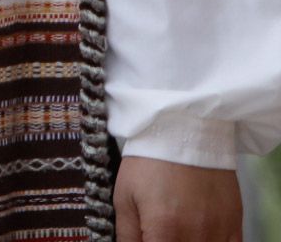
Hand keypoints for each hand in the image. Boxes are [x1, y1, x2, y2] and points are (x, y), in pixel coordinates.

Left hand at [115, 156, 239, 240]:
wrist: (183, 129)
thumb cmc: (148, 162)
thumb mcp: (124, 197)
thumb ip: (127, 235)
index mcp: (164, 229)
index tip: (147, 237)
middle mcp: (196, 234)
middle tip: (159, 230)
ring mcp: (219, 230)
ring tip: (176, 229)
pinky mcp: (235, 222)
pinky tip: (199, 234)